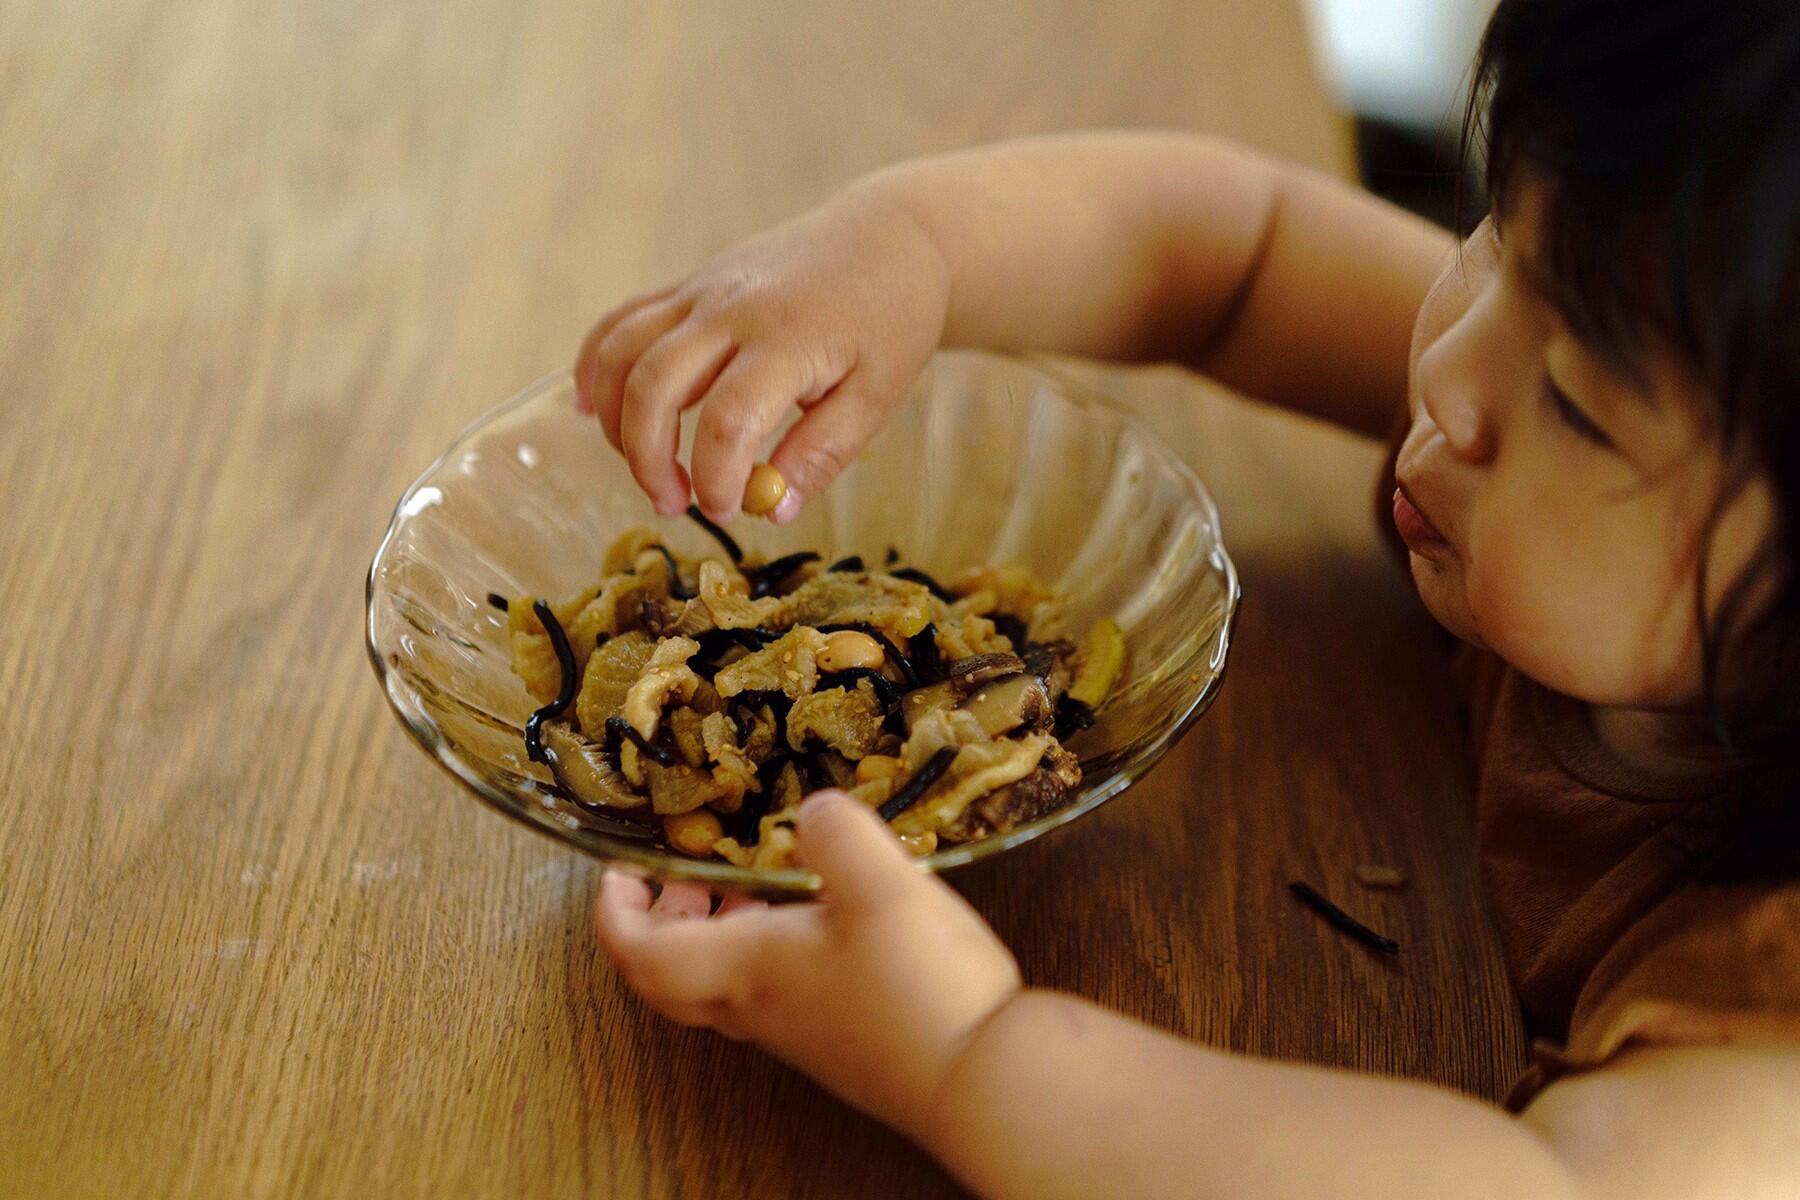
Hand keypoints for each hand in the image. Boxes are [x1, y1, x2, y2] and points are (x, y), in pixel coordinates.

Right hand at [573, 186, 950, 523]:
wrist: (890, 237)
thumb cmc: (890, 320)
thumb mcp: (877, 396)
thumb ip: (823, 454)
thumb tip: (771, 509)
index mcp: (787, 340)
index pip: (729, 420)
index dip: (716, 478)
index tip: (725, 510)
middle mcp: (732, 308)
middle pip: (655, 385)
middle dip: (648, 458)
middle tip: (673, 504)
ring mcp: (702, 290)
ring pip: (622, 351)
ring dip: (616, 419)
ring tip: (645, 467)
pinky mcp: (688, 284)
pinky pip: (621, 321)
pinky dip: (595, 365)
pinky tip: (593, 409)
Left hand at [594, 789, 1020, 1137]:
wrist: (980, 1080)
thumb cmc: (919, 986)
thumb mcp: (879, 881)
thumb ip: (835, 830)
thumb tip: (814, 812)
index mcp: (744, 969)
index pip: (639, 952)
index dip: (616, 910)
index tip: (621, 868)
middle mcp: (758, 1009)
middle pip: (672, 975)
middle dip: (664, 919)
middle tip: (687, 874)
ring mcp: (799, 1032)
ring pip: (725, 984)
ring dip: (720, 931)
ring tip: (756, 883)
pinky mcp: (841, 1040)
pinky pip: (775, 992)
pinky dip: (772, 948)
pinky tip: (827, 917)